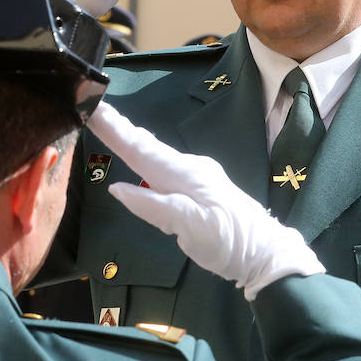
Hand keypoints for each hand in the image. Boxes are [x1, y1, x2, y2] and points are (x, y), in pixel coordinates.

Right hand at [89, 102, 323, 297]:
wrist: (266, 253)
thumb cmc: (229, 240)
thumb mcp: (189, 226)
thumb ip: (152, 206)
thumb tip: (117, 188)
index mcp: (184, 174)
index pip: (140, 149)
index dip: (114, 130)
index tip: (94, 107)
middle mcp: (190, 168)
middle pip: (147, 146)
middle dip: (120, 127)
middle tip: (97, 107)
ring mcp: (198, 177)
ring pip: (157, 155)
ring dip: (132, 140)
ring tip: (111, 125)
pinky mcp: (201, 189)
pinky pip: (165, 166)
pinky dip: (147, 156)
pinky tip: (143, 157)